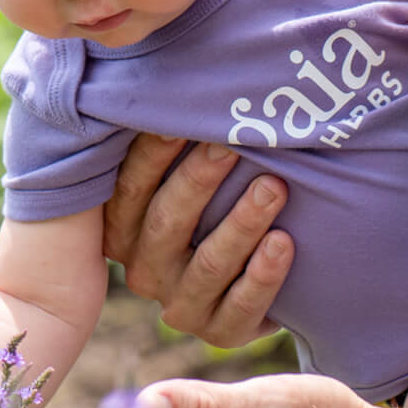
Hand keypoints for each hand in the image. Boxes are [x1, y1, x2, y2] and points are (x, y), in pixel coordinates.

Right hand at [102, 132, 293, 347]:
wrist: (257, 282)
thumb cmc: (217, 209)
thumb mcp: (189, 182)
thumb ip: (176, 144)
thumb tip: (180, 73)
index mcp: (122, 233)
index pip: (129, 191)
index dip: (153, 155)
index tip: (182, 119)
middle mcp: (144, 272)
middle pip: (167, 224)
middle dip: (200, 181)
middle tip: (234, 143)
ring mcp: (182, 308)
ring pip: (208, 265)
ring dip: (242, 223)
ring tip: (275, 187)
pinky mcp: (222, 334)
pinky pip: (242, 307)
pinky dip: (264, 275)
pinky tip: (285, 243)